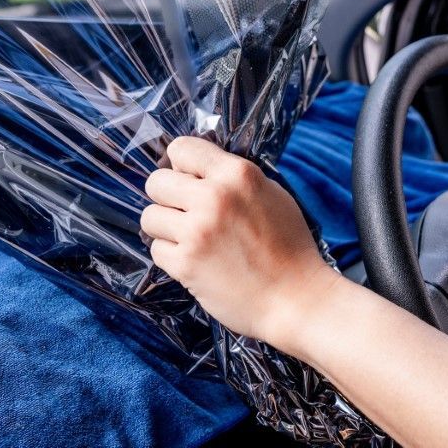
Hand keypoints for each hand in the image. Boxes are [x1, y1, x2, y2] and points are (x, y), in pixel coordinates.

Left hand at [140, 136, 340, 346]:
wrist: (297, 300)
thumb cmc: (289, 249)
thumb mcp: (272, 194)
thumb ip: (234, 177)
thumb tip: (197, 170)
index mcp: (238, 174)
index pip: (181, 148)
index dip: (181, 166)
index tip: (190, 181)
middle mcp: (214, 197)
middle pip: (157, 181)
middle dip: (168, 198)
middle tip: (187, 214)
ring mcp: (197, 232)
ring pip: (150, 216)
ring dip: (166, 229)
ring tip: (191, 240)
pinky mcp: (186, 264)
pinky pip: (156, 249)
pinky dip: (172, 257)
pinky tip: (196, 262)